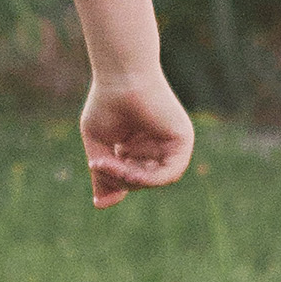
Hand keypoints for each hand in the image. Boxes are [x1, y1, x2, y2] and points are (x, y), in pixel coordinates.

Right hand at [80, 63, 195, 205]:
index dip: (116, 182)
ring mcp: (172, 143)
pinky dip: (146, 177)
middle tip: (98, 164)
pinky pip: (168, 173)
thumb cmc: (106, 102)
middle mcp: (159, 144)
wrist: (121, 75)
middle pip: (142, 179)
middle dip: (118, 178)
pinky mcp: (182, 140)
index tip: (99, 190)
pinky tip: (127, 168)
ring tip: (108, 164)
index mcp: (141, 144)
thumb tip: (100, 205)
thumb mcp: (98, 145)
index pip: (132, 176)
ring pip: (155, 179)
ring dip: (129, 178)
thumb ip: (103, 174)